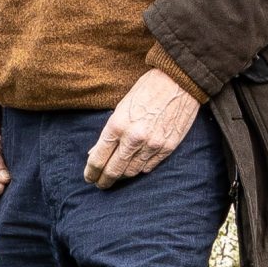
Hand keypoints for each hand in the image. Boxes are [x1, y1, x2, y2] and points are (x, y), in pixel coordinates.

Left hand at [86, 65, 199, 187]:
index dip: (91, 172)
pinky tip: (134, 168)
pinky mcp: (168, 147)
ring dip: (122, 176)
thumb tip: (94, 153)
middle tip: (100, 184)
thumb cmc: (145, 92)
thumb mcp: (119, 109)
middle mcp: (134, 138)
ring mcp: (153, 144)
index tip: (89, 178)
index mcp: (117, 126)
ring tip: (116, 177)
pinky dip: (140, 169)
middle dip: (104, 180)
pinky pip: (150, 166)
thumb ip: (108, 133)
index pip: (98, 159)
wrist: (178, 82)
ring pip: (132, 171)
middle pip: (114, 170)